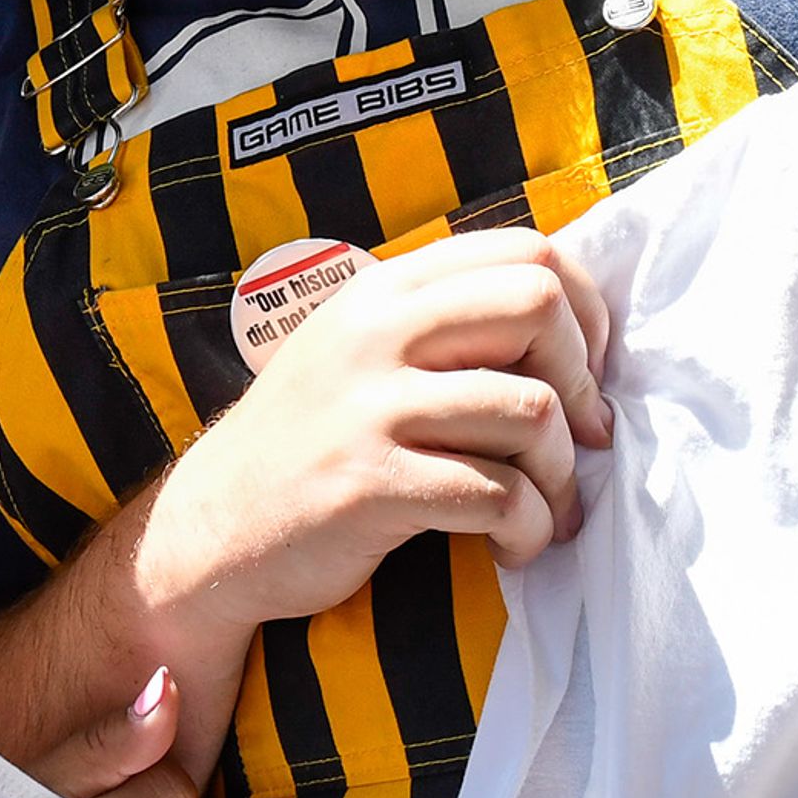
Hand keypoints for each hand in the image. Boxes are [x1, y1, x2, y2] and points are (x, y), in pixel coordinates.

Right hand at [136, 227, 611, 646]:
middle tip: (578, 439)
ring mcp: (369, 406)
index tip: (582, 372)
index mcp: (384, 289)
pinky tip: (513, 546)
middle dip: (582, 381)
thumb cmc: (308, 441)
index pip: (525, 250)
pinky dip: (529, 529)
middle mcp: (376, 332)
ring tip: (545, 508)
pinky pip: (497, 496)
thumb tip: (570, 320)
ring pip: (531, 410)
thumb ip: (442, 322)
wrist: (213, 527)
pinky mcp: (369, 484)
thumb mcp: (360, 349)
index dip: (584, 310)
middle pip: (538, 308)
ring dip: (561, 474)